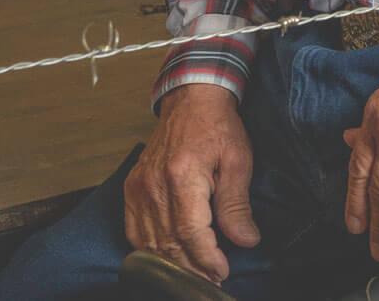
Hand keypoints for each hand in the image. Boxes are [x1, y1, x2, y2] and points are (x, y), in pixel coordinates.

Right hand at [123, 84, 260, 284]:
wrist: (191, 101)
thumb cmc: (218, 128)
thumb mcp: (238, 162)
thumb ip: (237, 205)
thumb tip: (246, 240)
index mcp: (183, 176)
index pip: (190, 232)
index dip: (206, 258)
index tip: (222, 271)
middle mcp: (154, 184)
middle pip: (168, 242)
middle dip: (192, 266)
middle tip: (212, 278)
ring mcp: (138, 187)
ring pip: (149, 241)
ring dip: (172, 262)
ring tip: (196, 272)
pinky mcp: (131, 189)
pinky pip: (134, 231)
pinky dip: (149, 249)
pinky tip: (168, 257)